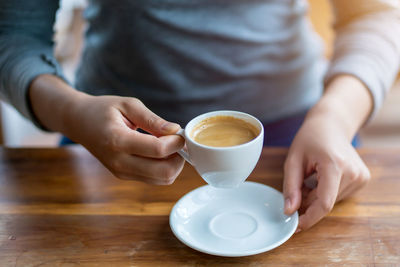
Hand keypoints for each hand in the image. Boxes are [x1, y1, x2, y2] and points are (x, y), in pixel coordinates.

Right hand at [29, 75, 184, 184]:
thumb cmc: (103, 110)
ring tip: (171, 147)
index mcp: (118, 140)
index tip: (180, 133)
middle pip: (163, 172)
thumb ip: (152, 119)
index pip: (157, 150)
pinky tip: (163, 153)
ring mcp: (121, 172)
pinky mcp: (124, 176)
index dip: (176, 143)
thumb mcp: (128, 105)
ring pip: (162, 180)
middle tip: (179, 142)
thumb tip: (174, 130)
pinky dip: (165, 169)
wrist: (79, 123)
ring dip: (174, 165)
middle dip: (179, 158)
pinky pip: (154, 179)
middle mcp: (119, 162)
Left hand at [283, 75, 373, 231]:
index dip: (309, 217)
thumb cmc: (310, 138)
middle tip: (296, 191)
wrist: (331, 125)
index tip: (295, 225)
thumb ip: (290, 187)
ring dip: (316, 198)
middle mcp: (353, 172)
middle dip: (308, 204)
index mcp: (334, 165)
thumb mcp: (293, 159)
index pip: (324, 202)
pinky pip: (338, 196)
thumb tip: (289, 211)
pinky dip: (325, 194)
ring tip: (308, 179)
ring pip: (332, 202)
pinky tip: (319, 179)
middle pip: (326, 202)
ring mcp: (361, 176)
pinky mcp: (363, 179)